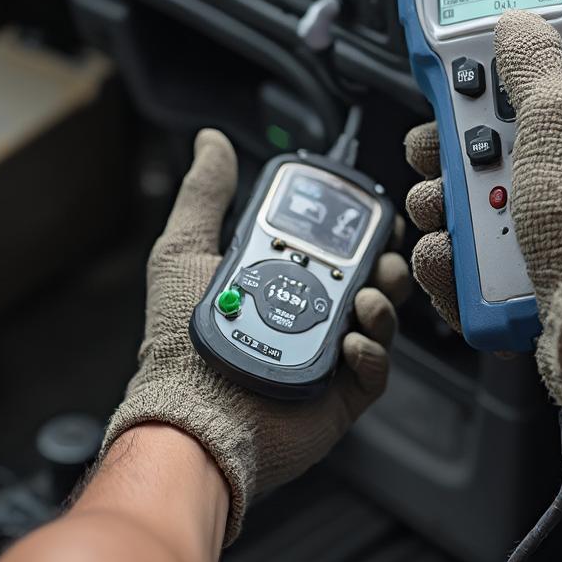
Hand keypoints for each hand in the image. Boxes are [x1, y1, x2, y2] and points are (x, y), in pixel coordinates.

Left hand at [102, 129, 410, 542]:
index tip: (363, 214)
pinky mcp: (339, 397)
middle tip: (379, 257)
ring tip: (364, 299)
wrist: (191, 417)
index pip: (328, 247)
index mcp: (276, 284)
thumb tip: (210, 143)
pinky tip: (352, 343)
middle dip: (382, 262)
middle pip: (366, 280)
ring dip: (382, 302)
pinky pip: (375, 371)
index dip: (351, 229)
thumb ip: (206, 195)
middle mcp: (304, 319)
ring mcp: (325, 359)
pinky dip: (372, 353)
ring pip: (379, 321)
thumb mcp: (186, 250)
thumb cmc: (179, 342)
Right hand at [405, 10, 561, 428]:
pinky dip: (467, 255)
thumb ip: (532, 64)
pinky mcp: (560, 273)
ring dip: (456, 208)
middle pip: (521, 147)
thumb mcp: (557, 118)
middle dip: (465, 156)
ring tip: (443, 212)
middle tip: (442, 158)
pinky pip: (500, 254)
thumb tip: (519, 25)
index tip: (474, 91)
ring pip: (501, 204)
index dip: (514, 84)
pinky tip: (451, 254)